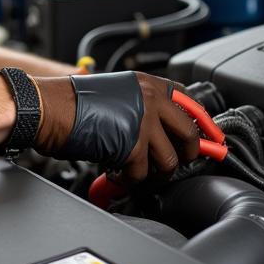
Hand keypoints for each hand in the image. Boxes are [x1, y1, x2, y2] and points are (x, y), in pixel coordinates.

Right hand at [33, 71, 200, 183]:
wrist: (48, 108)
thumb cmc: (73, 104)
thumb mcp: (117, 95)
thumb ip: (143, 108)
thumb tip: (164, 133)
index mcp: (148, 84)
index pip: (191, 104)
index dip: (205, 126)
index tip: (214, 141)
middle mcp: (150, 99)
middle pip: (188, 135)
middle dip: (185, 155)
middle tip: (174, 163)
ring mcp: (143, 122)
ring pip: (169, 160)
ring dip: (154, 172)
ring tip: (136, 169)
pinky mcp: (131, 145)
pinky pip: (142, 174)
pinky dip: (130, 179)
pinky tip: (117, 172)